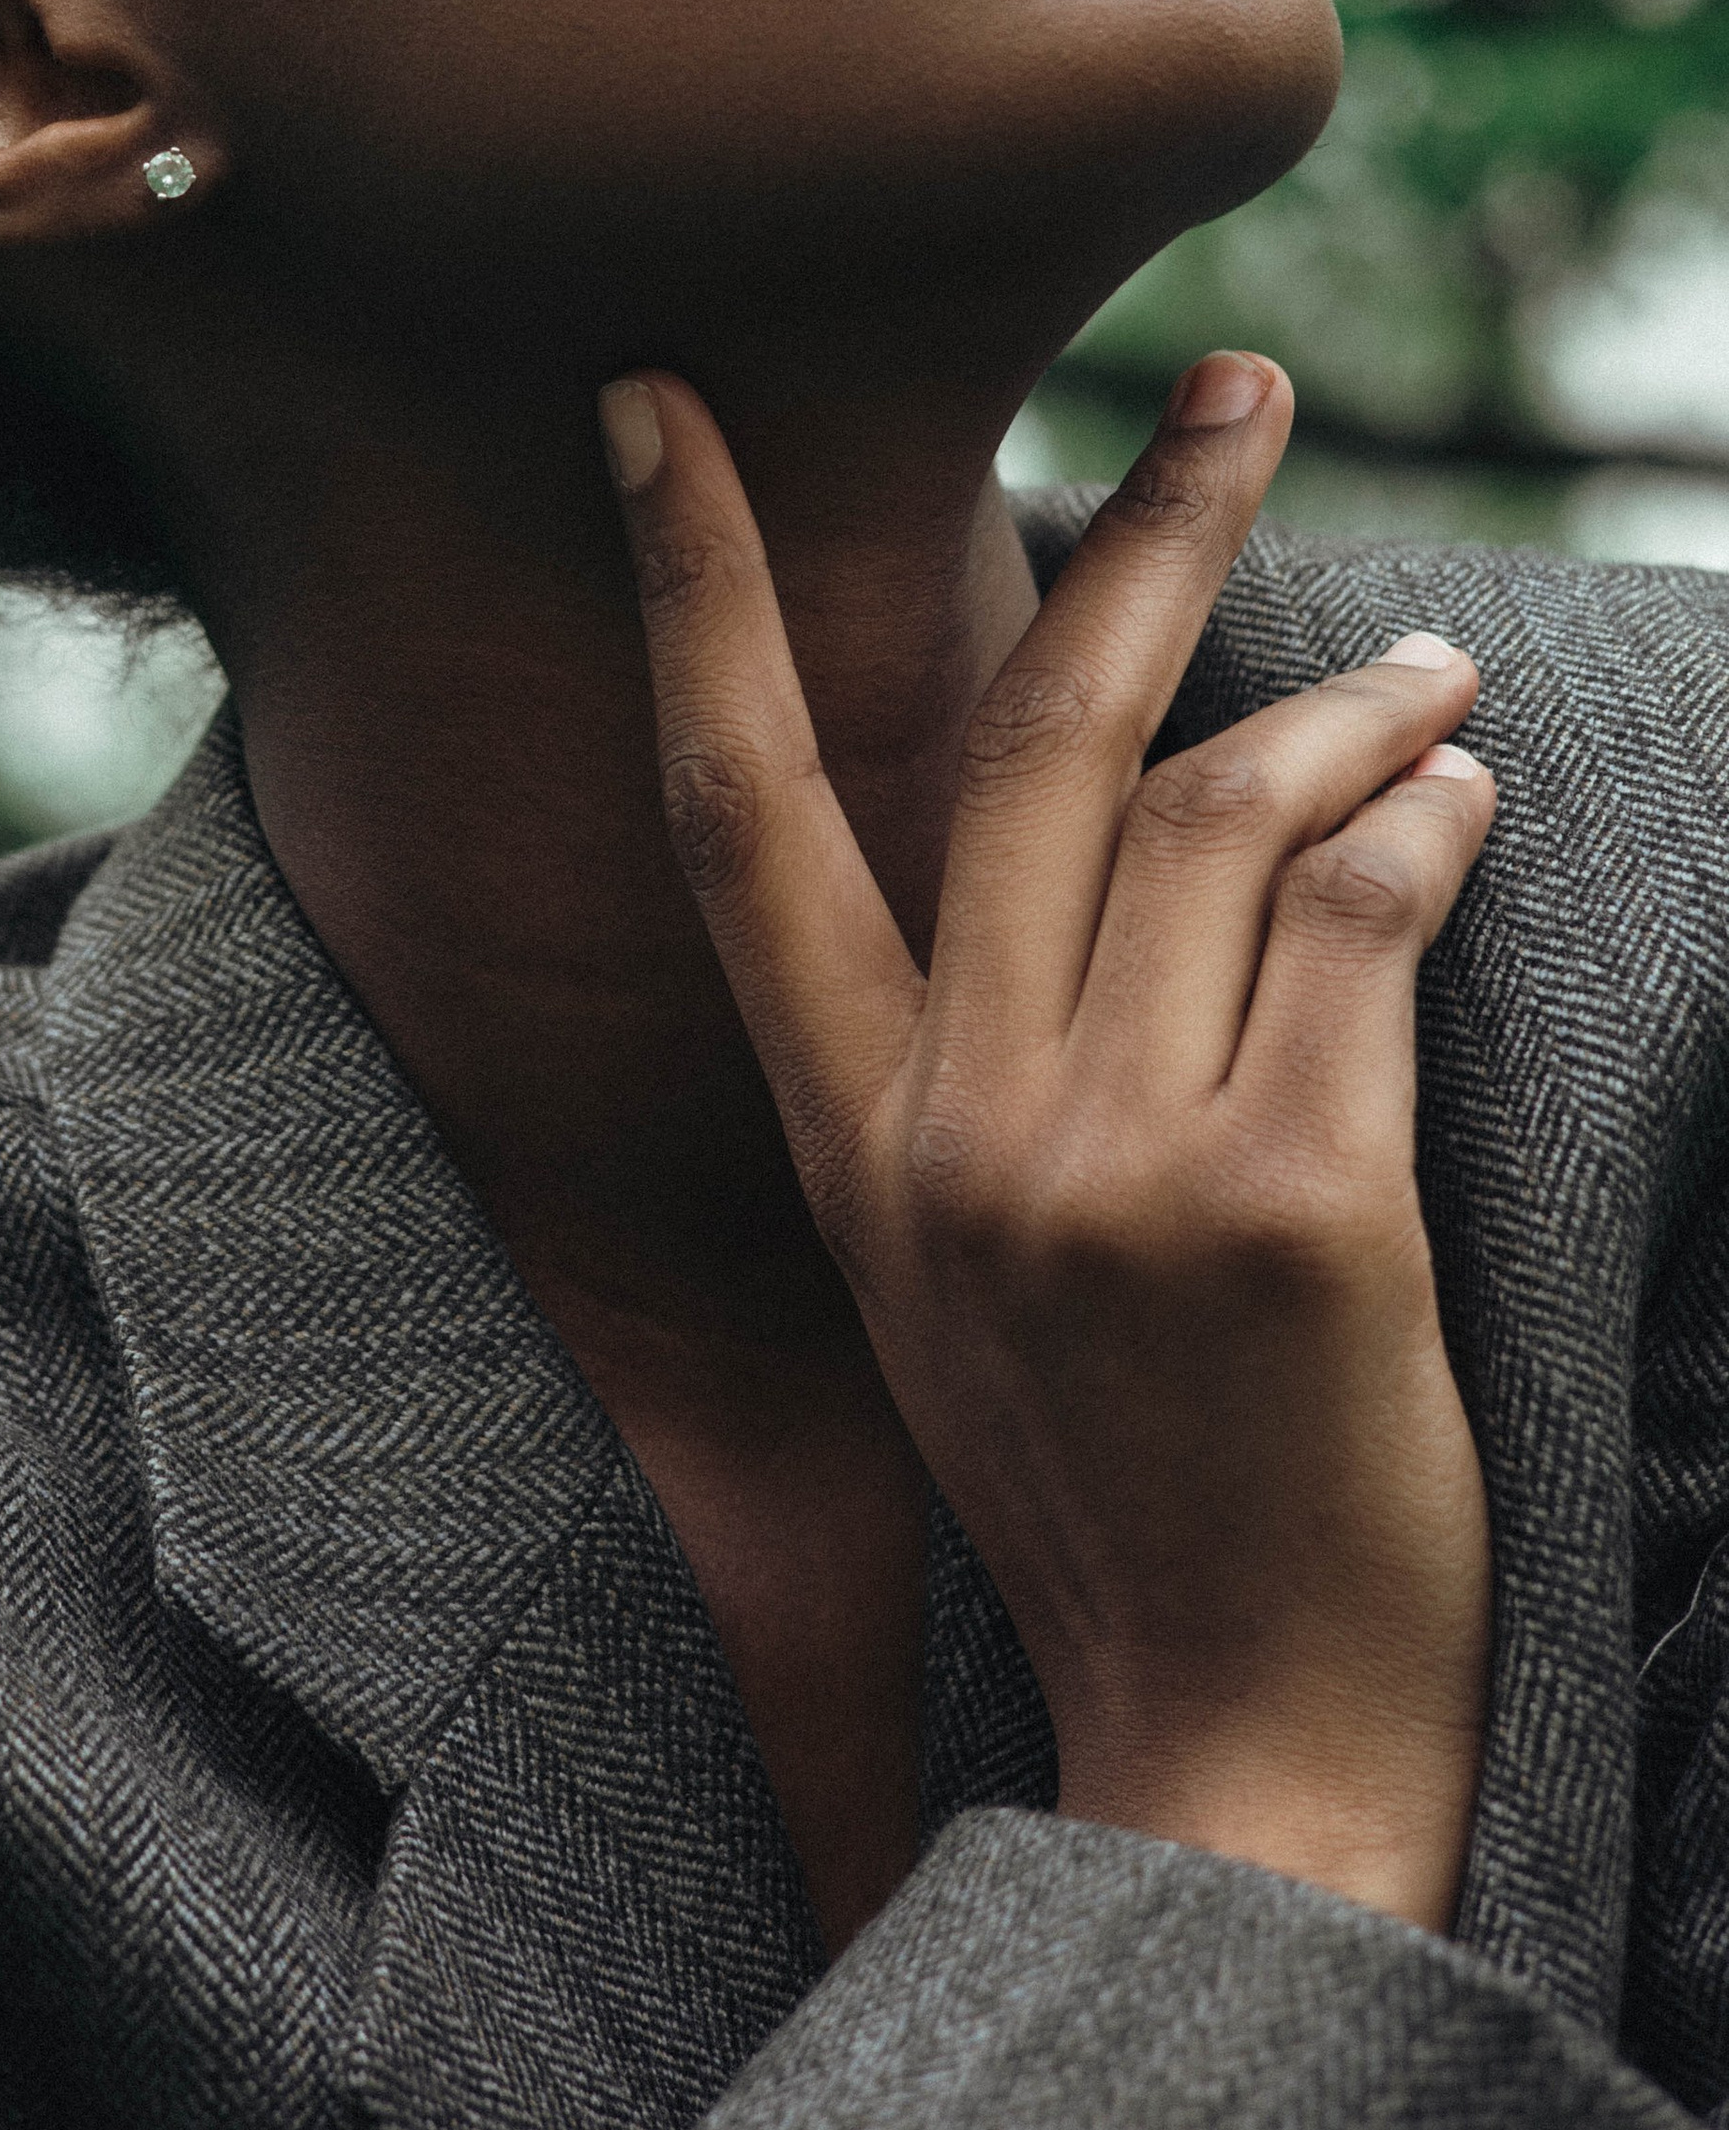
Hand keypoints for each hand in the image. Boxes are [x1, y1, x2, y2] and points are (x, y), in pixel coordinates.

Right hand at [599, 353, 1495, 1934]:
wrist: (1235, 1750)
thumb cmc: (1115, 1485)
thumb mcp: (967, 1259)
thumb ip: (999, 1035)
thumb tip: (1131, 786)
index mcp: (852, 1138)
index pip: (731, 809)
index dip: (689, 591)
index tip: (661, 409)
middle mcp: (955, 1129)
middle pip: (1033, 737)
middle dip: (1139, 525)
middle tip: (1238, 380)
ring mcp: (1113, 1165)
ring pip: (1232, 810)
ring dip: (1358, 706)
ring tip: (1433, 680)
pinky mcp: (1290, 1203)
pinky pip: (1369, 919)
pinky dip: (1435, 825)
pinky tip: (1468, 800)